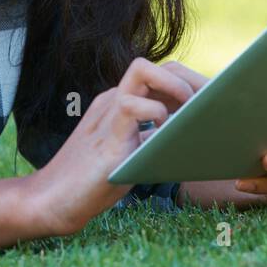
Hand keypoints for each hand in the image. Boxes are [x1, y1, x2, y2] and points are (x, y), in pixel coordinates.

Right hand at [28, 59, 207, 235]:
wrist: (52, 200)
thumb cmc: (93, 181)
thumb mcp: (131, 152)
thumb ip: (151, 138)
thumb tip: (192, 137)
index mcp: (122, 103)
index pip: (159, 74)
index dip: (189, 81)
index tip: (214, 100)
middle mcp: (114, 100)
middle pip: (156, 66)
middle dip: (190, 79)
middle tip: (212, 104)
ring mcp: (107, 113)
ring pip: (142, 69)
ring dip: (175, 86)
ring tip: (192, 111)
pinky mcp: (105, 136)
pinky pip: (131, 106)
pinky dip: (156, 114)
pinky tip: (166, 135)